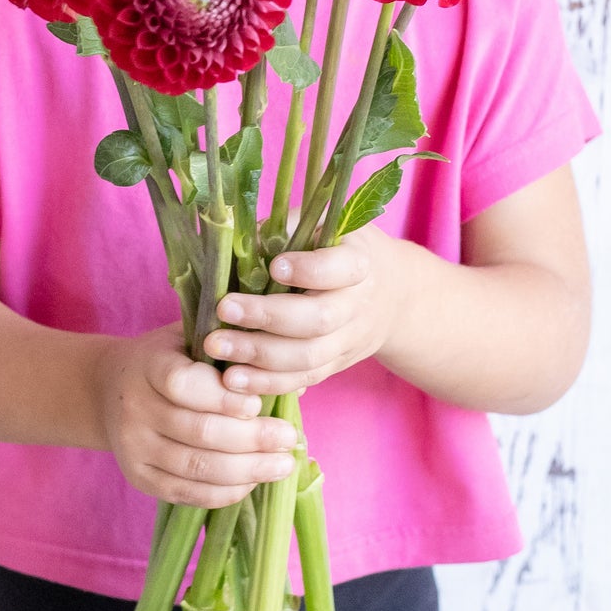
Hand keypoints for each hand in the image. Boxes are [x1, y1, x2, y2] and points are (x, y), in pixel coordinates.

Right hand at [93, 322, 298, 507]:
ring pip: (196, 467)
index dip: (222, 398)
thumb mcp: (192, 338)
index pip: (182, 384)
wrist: (111, 389)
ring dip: (246, 470)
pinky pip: (186, 493)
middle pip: (197, 431)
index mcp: (149, 364)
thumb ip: (234, 352)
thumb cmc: (169, 357)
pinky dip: (223, 492)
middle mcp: (135, 407)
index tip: (258, 405)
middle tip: (288, 438)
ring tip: (282, 465)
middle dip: (251, 439)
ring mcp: (134, 447)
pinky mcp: (139, 477)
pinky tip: (252, 482)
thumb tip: (294, 381)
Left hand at [202, 227, 406, 397]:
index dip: (308, 270)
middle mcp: (357, 306)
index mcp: (359, 262)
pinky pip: (303, 381)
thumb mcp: (328, 226)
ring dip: (259, 357)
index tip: (274, 265)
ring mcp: (348, 342)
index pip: (339, 269)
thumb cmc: (344, 250)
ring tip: (218, 347)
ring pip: (307, 358)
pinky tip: (234, 380)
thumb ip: (290, 228)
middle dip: (267, 317)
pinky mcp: (335, 366)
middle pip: (317, 320)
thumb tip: (242, 238)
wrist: (393, 296)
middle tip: (224, 308)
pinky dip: (268, 383)